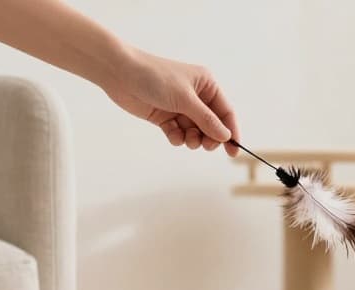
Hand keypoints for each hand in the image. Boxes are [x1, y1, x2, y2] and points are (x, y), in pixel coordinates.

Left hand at [106, 48, 239, 154]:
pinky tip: (171, 133)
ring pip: (195, 132)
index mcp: (206, 85)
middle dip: (209, 138)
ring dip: (193, 139)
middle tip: (204, 146)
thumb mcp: (185, 99)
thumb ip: (206, 120)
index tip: (234, 151)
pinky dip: (177, 137)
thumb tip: (226, 136)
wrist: (120, 74)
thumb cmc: (155, 78)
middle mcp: (195, 96)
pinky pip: (179, 133)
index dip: (231, 131)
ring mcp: (180, 107)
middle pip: (212, 125)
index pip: (225, 112)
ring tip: (187, 139)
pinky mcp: (165, 116)